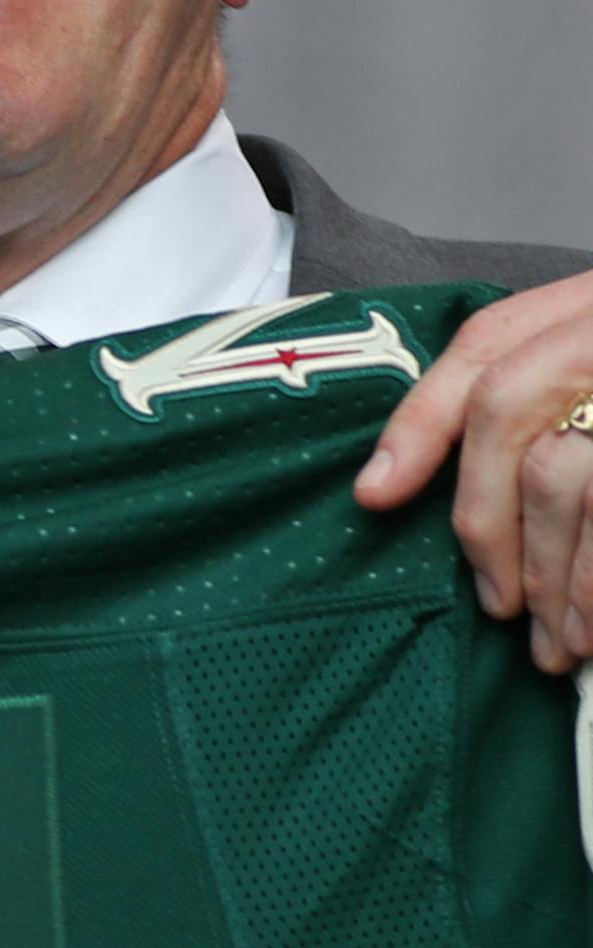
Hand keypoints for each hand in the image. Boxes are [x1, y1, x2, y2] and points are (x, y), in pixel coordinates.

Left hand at [356, 272, 592, 672]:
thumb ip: (531, 389)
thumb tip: (396, 483)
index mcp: (592, 304)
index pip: (485, 348)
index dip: (419, 424)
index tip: (375, 497)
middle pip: (510, 412)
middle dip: (487, 519)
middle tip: (497, 605)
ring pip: (574, 476)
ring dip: (557, 575)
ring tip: (555, 644)